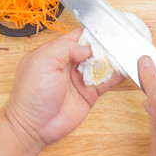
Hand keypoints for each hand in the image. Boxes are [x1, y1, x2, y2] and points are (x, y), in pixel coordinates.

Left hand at [4, 28, 121, 148]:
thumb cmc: (32, 93)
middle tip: (119, 41)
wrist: (34, 126)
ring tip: (124, 53)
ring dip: (111, 60)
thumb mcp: (44, 62)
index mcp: (54, 53)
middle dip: (104, 46)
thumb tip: (87, 48)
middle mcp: (68, 64)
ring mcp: (79, 79)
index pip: (76, 37)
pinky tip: (123, 70)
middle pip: (91, 50)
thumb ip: (65, 48)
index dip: (90, 33)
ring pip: (99, 65)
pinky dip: (114, 76)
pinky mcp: (88, 94)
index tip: (105, 29)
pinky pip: (104, 82)